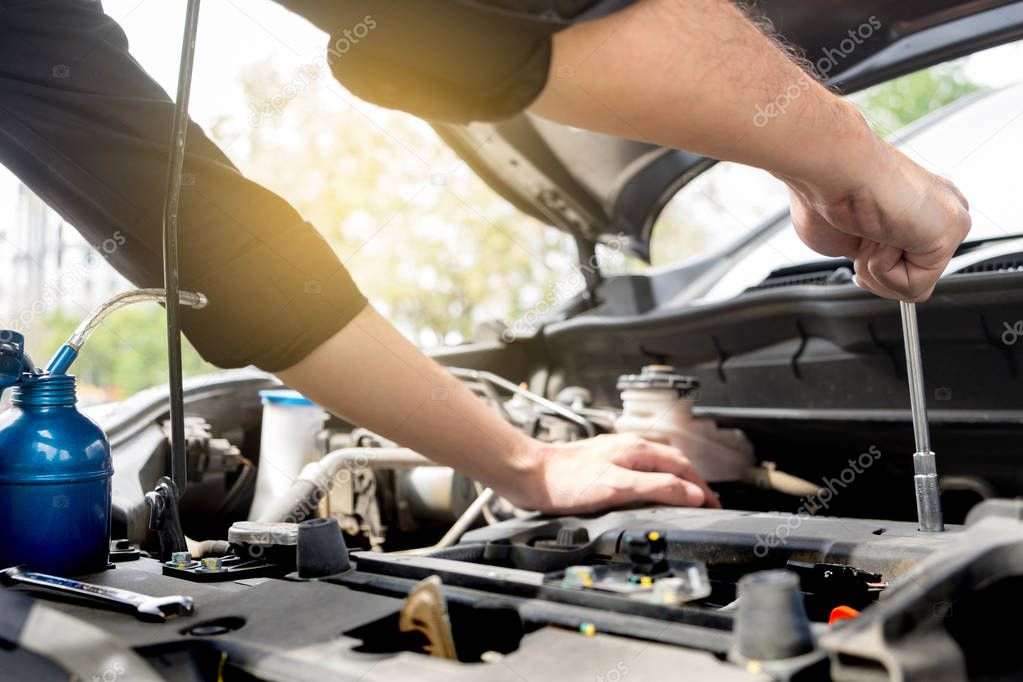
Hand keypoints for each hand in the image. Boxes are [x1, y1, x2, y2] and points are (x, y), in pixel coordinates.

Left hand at [502, 434, 720, 514]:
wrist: (529, 475)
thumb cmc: (566, 481)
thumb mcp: (618, 487)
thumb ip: (657, 488)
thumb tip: (692, 493)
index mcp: (637, 450)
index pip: (683, 466)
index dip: (702, 487)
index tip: (715, 505)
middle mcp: (628, 448)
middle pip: (672, 462)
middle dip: (693, 482)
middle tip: (706, 503)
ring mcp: (615, 455)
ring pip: (656, 465)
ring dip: (675, 480)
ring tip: (684, 498)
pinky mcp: (602, 466)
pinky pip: (639, 472)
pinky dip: (654, 483)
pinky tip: (648, 493)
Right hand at [783, 131, 970, 301]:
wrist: (831, 170)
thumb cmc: (826, 191)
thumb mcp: (843, 237)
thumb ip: (868, 254)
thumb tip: (874, 272)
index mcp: (915, 207)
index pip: (907, 261)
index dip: (871, 265)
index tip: (856, 237)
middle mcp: (938, 210)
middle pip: (912, 277)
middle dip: (874, 268)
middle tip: (861, 233)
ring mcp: (949, 220)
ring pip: (914, 285)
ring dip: (877, 269)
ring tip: (871, 232)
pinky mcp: (955, 230)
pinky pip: (916, 286)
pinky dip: (886, 270)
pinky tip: (883, 235)